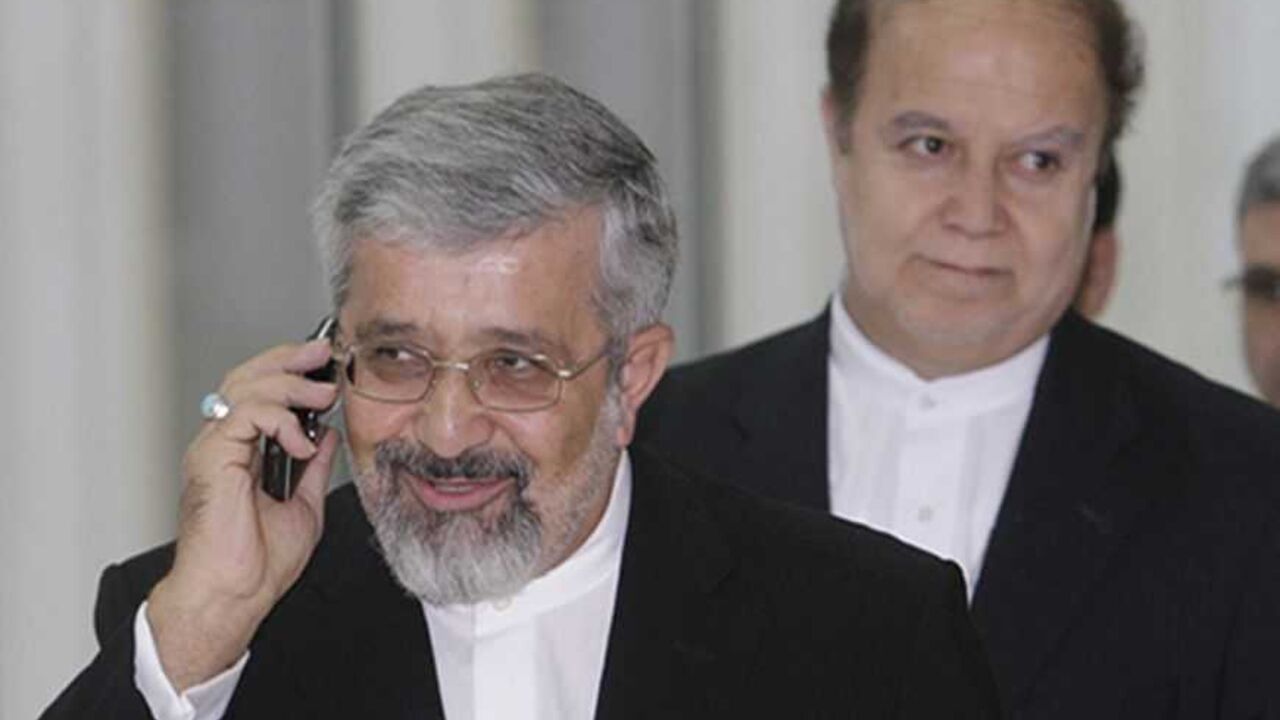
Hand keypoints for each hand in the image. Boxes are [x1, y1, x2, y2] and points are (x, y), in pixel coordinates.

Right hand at [147, 339, 339, 690]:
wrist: (235, 596)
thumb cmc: (258, 565)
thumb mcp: (304, 506)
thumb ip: (313, 468)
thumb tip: (328, 437)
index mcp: (241, 453)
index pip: (259, 392)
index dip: (290, 371)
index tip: (326, 364)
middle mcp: (222, 445)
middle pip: (247, 378)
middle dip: (288, 359)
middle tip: (323, 353)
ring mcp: (213, 449)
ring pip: (244, 388)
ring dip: (290, 384)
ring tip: (323, 395)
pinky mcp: (211, 459)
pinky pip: (243, 416)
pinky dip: (278, 420)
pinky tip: (301, 443)